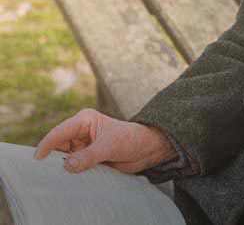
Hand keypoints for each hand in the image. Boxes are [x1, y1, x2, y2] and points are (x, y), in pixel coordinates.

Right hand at [33, 108, 176, 173]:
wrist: (145, 149)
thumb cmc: (130, 139)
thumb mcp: (111, 145)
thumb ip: (90, 155)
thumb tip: (68, 165)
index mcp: (84, 120)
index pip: (60, 131)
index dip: (47, 144)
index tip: (37, 160)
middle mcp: (80, 132)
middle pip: (58, 147)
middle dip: (52, 159)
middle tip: (44, 174)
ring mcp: (82, 147)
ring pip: (63, 159)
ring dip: (61, 168)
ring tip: (56, 180)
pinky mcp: (86, 159)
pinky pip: (73, 168)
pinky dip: (69, 175)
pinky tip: (67, 183)